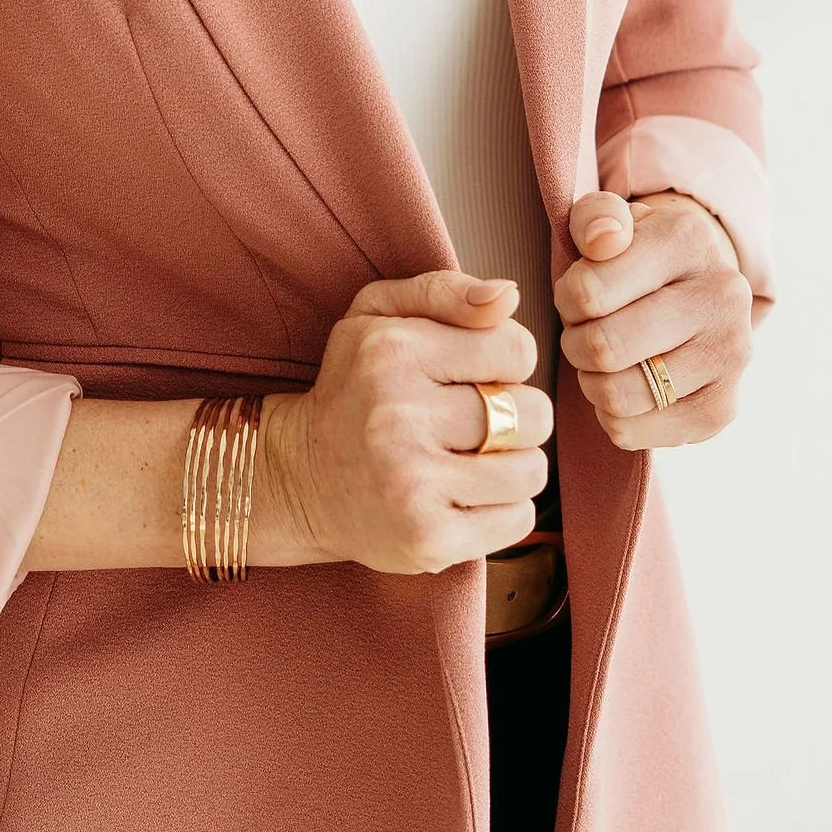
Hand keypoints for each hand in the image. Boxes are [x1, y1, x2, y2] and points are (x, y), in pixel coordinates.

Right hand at [259, 271, 552, 575]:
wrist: (297, 478)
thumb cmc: (353, 388)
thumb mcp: (378, 315)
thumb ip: (445, 293)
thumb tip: (509, 296)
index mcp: (394, 351)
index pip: (517, 350)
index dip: (507, 363)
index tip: (474, 376)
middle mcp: (400, 416)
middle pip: (534, 414)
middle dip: (518, 417)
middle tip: (475, 424)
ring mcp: (413, 483)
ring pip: (532, 470)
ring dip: (513, 466)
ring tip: (471, 461)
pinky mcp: (427, 538)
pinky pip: (517, 521)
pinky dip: (503, 511)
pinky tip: (463, 498)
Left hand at [555, 189, 753, 449]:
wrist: (694, 291)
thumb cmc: (633, 257)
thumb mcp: (608, 222)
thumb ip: (595, 217)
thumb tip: (603, 240)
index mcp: (688, 239)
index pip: (588, 292)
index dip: (567, 300)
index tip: (579, 297)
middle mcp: (723, 296)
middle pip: (604, 348)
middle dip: (575, 343)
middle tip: (583, 333)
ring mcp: (731, 356)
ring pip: (618, 396)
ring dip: (591, 382)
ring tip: (601, 361)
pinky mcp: (723, 409)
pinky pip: (634, 433)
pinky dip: (612, 417)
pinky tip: (625, 388)